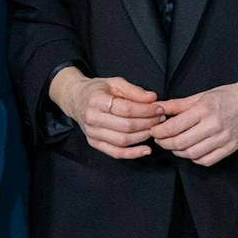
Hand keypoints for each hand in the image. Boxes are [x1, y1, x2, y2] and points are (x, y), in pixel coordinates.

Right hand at [48, 68, 163, 159]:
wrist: (76, 99)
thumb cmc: (98, 90)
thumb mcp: (115, 83)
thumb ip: (134, 90)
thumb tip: (153, 98)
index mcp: (96, 100)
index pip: (126, 109)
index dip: (146, 110)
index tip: (159, 108)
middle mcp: (92, 118)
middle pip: (126, 126)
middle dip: (148, 123)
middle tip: (160, 118)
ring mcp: (92, 133)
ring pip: (123, 140)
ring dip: (143, 137)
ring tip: (154, 129)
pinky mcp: (94, 143)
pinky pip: (116, 152)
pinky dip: (132, 154)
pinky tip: (146, 150)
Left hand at [151, 66, 237, 166]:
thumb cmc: (226, 96)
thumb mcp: (201, 96)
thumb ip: (178, 105)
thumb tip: (157, 108)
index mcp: (205, 109)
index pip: (175, 126)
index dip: (159, 131)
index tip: (154, 131)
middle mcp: (214, 125)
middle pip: (181, 143)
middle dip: (165, 143)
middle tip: (159, 140)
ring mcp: (224, 139)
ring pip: (192, 154)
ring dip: (178, 152)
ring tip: (173, 145)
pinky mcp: (230, 148)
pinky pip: (207, 160)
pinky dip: (194, 159)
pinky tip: (190, 151)